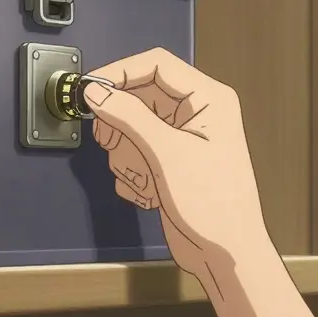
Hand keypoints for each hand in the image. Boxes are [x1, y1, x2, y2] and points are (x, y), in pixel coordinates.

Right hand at [83, 47, 270, 281]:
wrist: (226, 252)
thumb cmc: (215, 204)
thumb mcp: (167, 153)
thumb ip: (129, 116)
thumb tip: (97, 91)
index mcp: (209, 98)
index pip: (156, 64)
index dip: (120, 72)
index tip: (91, 88)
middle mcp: (198, 113)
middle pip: (141, 96)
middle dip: (122, 123)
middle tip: (108, 139)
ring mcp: (183, 138)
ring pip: (134, 127)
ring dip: (127, 154)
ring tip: (141, 177)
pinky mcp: (171, 160)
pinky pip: (137, 151)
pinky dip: (134, 171)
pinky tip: (148, 192)